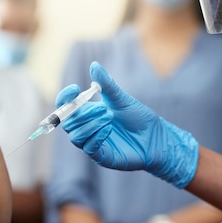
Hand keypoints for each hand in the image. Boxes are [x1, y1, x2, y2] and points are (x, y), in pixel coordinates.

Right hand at [57, 61, 198, 188]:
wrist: (156, 137)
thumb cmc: (139, 118)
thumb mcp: (121, 99)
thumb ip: (106, 84)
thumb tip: (94, 65)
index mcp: (87, 114)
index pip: (65, 107)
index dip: (65, 98)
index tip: (75, 88)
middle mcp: (87, 129)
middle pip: (68, 123)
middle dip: (83, 113)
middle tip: (103, 107)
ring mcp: (93, 144)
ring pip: (75, 136)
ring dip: (90, 124)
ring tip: (109, 116)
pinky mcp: (102, 157)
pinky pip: (89, 148)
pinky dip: (96, 136)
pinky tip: (109, 128)